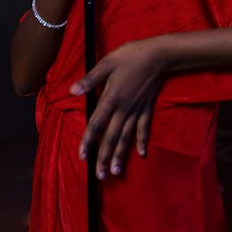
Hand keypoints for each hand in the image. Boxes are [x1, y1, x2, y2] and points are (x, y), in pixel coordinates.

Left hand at [69, 38, 165, 178]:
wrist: (158, 55)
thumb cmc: (130, 56)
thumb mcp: (107, 63)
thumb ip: (90, 79)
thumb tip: (72, 91)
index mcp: (111, 98)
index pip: (96, 124)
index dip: (88, 140)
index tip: (83, 156)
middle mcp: (124, 108)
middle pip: (112, 137)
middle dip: (105, 157)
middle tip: (100, 176)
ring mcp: (137, 109)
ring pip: (127, 136)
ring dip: (121, 155)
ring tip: (116, 171)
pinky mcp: (147, 107)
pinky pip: (144, 127)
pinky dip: (142, 140)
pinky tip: (141, 153)